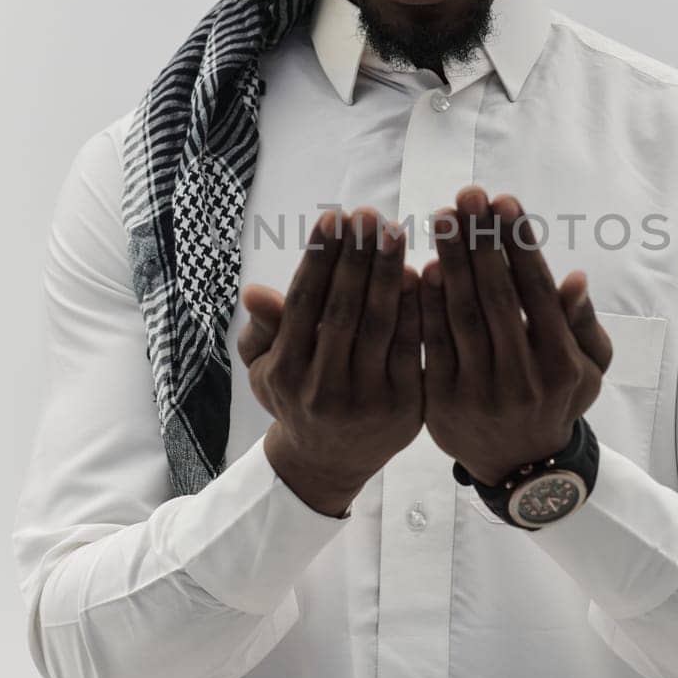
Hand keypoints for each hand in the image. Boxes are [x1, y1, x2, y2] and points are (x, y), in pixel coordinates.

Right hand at [238, 208, 422, 510]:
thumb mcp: (266, 369)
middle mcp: (322, 389)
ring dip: (389, 274)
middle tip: (370, 214)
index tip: (333, 217)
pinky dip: (417, 309)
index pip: (303, 303)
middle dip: (357, 257)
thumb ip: (263, 329)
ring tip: (396, 232)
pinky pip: (412, 349)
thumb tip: (253, 292)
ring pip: (379, 326)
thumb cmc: (296, 397)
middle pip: (343, 310)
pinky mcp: (404, 409)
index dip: (319, 258)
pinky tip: (425, 273)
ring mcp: (366, 401)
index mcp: (284, 372)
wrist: (328, 463)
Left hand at [418, 187, 612, 484]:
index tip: (503, 201)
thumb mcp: (590, 369)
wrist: (520, 466)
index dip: (518, 244)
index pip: (536, 291)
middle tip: (466, 194)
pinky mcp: (443, 402)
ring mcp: (480, 392)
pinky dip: (426, 305)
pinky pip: (431, 344)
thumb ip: (582, 324)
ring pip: (461, 316)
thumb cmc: (557, 399)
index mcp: (561, 363)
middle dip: (481, 240)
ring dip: (450, 261)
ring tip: (441, 217)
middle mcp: (522, 378)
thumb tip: (575, 278)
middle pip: (496, 296)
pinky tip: (421, 267)